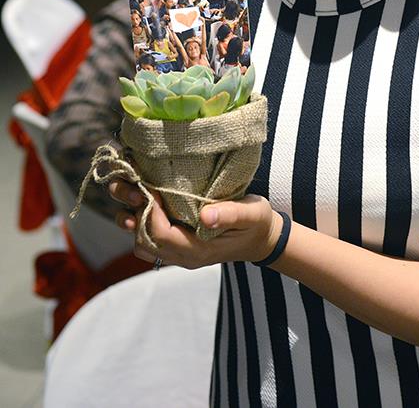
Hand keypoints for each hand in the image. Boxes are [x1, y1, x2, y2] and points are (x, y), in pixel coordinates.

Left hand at [108, 179, 282, 268]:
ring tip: (135, 192)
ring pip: (141, 244)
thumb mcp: (252, 214)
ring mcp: (179, 254)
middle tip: (133, 185)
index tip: (151, 185)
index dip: (150, 211)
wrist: (262, 239)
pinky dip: (141, 221)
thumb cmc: (257, 223)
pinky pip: (149, 240)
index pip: (160, 236)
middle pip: (143, 242)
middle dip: (133, 213)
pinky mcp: (178, 245)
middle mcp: (184, 257)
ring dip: (133, 219)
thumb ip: (230, 215)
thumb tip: (205, 216)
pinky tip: (146, 199)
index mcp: (199, 250)